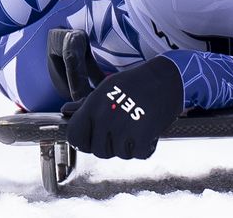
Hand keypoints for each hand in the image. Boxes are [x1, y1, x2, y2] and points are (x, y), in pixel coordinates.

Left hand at [63, 56, 183, 159]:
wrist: (167, 78)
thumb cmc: (135, 83)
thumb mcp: (107, 88)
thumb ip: (85, 104)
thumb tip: (65, 110)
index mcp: (93, 105)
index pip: (75, 136)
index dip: (83, 142)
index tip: (94, 140)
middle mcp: (105, 117)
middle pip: (99, 151)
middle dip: (110, 146)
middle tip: (123, 131)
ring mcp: (124, 127)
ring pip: (120, 155)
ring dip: (129, 147)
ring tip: (137, 128)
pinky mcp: (143, 135)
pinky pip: (139, 154)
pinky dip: (145, 147)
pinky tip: (148, 132)